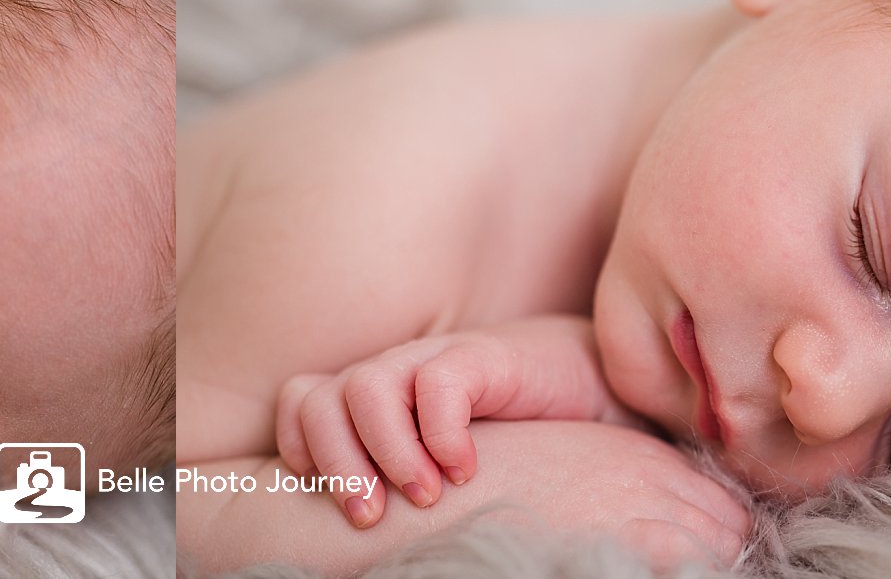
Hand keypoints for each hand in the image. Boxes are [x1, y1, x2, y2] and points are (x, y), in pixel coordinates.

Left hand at [274, 316, 635, 527]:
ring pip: (365, 388)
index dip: (300, 447)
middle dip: (337, 466)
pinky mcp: (480, 356)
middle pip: (321, 401)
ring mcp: (432, 360)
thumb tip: (355, 534)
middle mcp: (393, 374)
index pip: (302, 401)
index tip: (330, 498)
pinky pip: (438, 384)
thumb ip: (393, 482)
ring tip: (425, 496)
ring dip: (386, 452)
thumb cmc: (510, 436)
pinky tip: (467, 470)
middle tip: (369, 517)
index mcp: (372, 398)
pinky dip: (443, 433)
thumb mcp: (435, 465)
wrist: (590, 384)